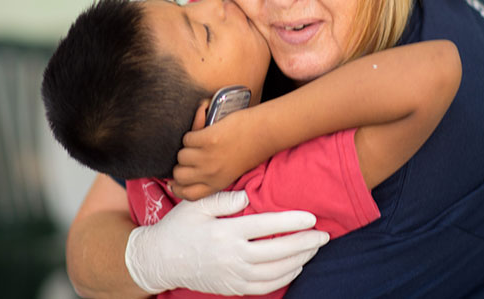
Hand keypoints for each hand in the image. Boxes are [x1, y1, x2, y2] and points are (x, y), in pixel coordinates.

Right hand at [125, 190, 329, 295]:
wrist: (159, 260)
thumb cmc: (179, 227)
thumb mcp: (196, 206)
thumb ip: (223, 199)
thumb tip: (248, 197)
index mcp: (224, 232)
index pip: (266, 226)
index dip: (292, 221)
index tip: (311, 217)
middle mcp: (231, 256)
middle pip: (277, 251)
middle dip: (304, 243)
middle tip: (323, 235)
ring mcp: (233, 275)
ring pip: (275, 271)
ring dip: (299, 260)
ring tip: (314, 249)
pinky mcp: (233, 287)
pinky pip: (265, 286)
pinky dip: (285, 278)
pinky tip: (296, 267)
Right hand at [172, 105, 270, 200]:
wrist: (265, 133)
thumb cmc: (251, 149)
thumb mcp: (231, 171)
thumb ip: (213, 176)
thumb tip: (188, 175)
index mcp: (218, 184)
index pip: (188, 195)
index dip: (177, 188)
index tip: (174, 181)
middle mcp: (211, 174)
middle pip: (178, 175)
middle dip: (181, 165)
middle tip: (189, 157)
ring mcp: (208, 157)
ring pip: (181, 155)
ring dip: (187, 147)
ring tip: (201, 142)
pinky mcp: (207, 139)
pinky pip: (187, 138)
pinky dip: (193, 133)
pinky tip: (206, 131)